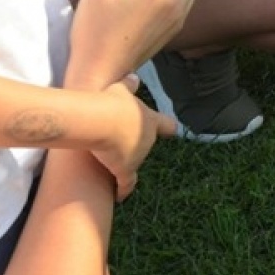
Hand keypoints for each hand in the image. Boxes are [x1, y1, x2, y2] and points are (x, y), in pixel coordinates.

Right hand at [89, 77, 175, 201]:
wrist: (101, 121)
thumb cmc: (110, 102)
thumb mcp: (120, 89)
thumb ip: (129, 85)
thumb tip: (134, 77)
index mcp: (150, 120)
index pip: (166, 125)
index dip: (167, 128)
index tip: (173, 131)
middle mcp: (148, 139)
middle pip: (146, 145)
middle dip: (136, 146)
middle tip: (122, 146)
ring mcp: (138, 156)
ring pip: (134, 163)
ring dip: (125, 165)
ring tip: (113, 167)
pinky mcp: (125, 170)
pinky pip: (126, 184)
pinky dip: (124, 190)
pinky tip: (121, 198)